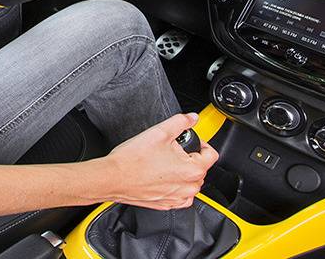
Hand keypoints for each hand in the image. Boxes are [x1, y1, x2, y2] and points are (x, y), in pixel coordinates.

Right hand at [97, 112, 218, 209]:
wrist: (113, 177)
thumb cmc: (132, 160)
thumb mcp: (160, 132)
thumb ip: (181, 122)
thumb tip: (192, 118)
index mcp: (192, 170)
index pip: (211, 154)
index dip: (201, 142)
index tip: (191, 140)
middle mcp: (188, 188)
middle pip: (201, 168)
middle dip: (190, 157)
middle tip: (172, 150)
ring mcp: (177, 198)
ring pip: (191, 183)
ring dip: (183, 173)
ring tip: (165, 163)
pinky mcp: (167, 205)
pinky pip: (181, 196)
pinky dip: (176, 187)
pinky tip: (162, 177)